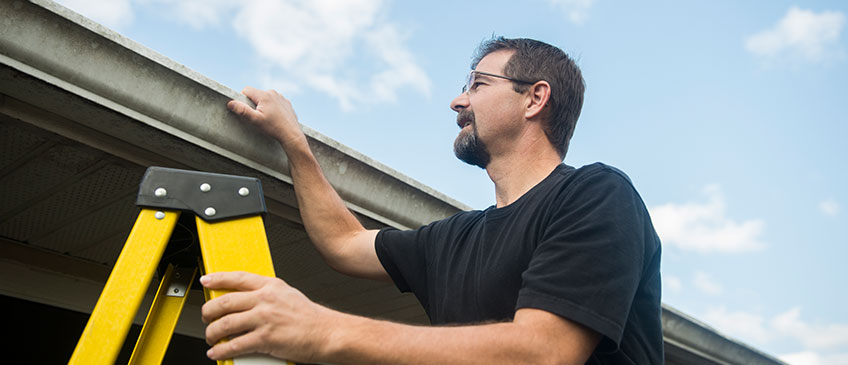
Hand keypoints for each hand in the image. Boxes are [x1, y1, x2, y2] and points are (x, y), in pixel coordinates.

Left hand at [200, 271, 335, 361]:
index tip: (206, 281)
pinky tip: (217, 353)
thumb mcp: (288, 295)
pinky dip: (222, 351)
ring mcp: (265, 319)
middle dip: (208, 312)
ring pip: (225, 324)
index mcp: (271, 286)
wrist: (327, 333)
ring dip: (212, 334)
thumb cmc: (310, 317)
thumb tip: (246, 299)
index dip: (218, 279)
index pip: (238, 278)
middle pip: (225, 302)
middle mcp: (266, 300)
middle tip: (206, 318)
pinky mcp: (266, 338)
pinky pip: (235, 345)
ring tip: (211, 338)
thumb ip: (267, 294)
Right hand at [227, 87, 304, 147]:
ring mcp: (281, 97)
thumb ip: (242, 111)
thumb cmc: (273, 127)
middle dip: (254, 103)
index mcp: (264, 95)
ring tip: (267, 118)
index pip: (246, 90)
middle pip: (256, 94)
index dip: (243, 99)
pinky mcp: (286, 103)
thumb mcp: (255, 120)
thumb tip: (230, 103)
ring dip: (263, 105)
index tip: (246, 110)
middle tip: (257, 116)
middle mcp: (273, 93)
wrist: (291, 134)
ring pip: (266, 98)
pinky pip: (275, 102)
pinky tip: (275, 118)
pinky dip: (272, 108)